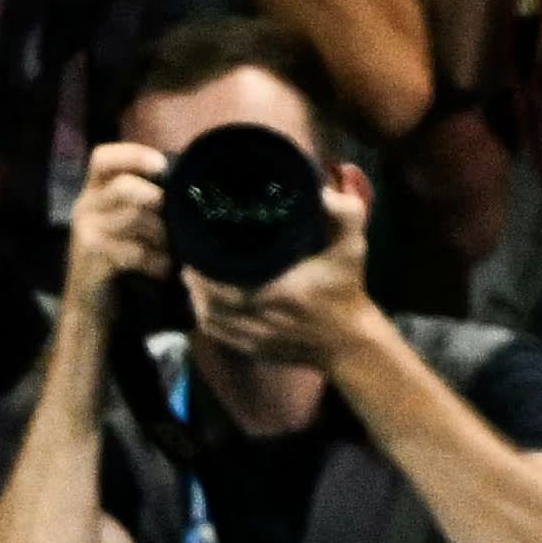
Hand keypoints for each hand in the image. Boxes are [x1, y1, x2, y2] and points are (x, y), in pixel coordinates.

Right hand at [65, 142, 172, 308]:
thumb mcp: (121, 225)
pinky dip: (156, 261)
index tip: (161, 165)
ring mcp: (86, 231)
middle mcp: (85, 206)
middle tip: (173, 218)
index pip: (103, 158)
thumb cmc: (115, 261)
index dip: (133, 155)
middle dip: (157, 199)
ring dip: (162, 235)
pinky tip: (164, 270)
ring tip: (173, 250)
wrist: (89, 308)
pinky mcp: (93, 258)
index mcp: (92, 192)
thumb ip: (140, 202)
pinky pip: (134, 252)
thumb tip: (182, 184)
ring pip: (134, 218)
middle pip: (125, 187)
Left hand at [187, 181, 375, 369]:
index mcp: (280, 293)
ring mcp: (257, 339)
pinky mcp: (255, 351)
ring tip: (191, 274)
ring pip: (210, 320)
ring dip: (196, 299)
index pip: (226, 285)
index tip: (195, 245)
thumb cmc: (347, 290)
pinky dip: (205, 318)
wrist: (351, 343)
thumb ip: (347, 215)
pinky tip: (202, 301)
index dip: (204, 268)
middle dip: (195, 280)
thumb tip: (324, 191)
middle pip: (210, 302)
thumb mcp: (353, 249)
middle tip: (188, 255)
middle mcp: (264, 320)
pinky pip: (219, 335)